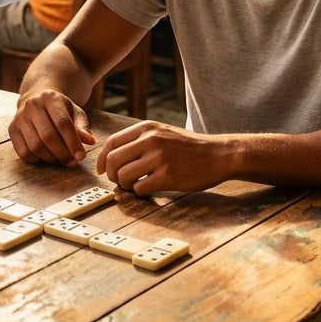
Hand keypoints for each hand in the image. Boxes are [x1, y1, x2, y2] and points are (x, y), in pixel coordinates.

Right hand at [9, 89, 95, 166]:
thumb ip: (82, 126)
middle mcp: (32, 105)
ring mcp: (19, 117)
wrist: (36, 100)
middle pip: (48, 136)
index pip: (63, 123)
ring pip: (35, 146)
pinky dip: (37, 159)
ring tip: (61, 160)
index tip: (81, 156)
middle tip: (72, 162)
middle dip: (62, 153)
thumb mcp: (74, 112)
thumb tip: (90, 141)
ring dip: (51, 158)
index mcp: (50, 97)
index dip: (73, 142)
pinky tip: (46, 157)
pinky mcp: (12, 129)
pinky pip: (23, 151)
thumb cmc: (59, 109)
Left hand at [96, 121, 227, 194]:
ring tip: (136, 186)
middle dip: (112, 175)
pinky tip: (148, 191)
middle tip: (120, 182)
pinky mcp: (167, 176)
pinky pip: (140, 188)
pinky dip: (139, 193)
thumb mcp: (163, 132)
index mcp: (147, 128)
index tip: (102, 170)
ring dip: (126, 186)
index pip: (112, 142)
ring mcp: (158, 158)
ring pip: (124, 176)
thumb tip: (114, 155)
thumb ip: (140, 139)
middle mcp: (150, 140)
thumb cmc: (189, 147)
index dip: (102, 159)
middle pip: (113, 160)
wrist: (218, 154)